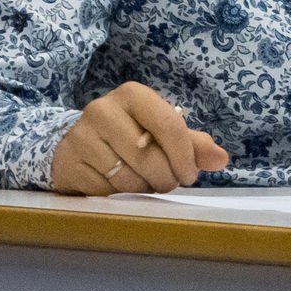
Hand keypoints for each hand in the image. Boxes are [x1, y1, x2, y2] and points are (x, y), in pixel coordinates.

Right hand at [50, 81, 228, 195]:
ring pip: (128, 178)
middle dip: (166, 178)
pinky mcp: (69, 163)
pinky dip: (119, 195)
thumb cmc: (127, 136)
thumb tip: (221, 159)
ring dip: (144, 188)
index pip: (168, 124)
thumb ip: (192, 144)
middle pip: (150, 156)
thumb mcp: (159, 132)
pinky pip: (106, 191)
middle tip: (167, 182)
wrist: (75, 146)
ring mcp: (82, 136)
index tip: (190, 175)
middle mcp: (103, 110)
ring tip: (142, 181)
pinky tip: (117, 184)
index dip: (185, 156)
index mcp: (132, 95)